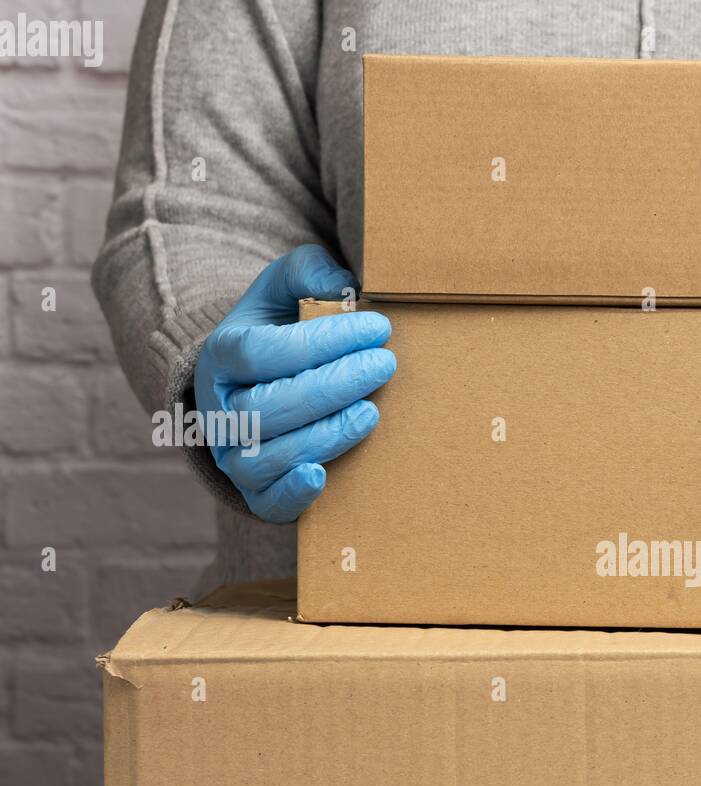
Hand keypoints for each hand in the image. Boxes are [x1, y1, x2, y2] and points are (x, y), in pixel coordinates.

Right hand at [194, 244, 395, 521]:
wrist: (257, 388)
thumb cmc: (279, 335)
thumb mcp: (283, 292)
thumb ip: (306, 272)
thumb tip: (338, 282)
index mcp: (221, 357)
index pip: (263, 352)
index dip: (321, 342)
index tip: (375, 328)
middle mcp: (220, 409)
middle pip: (271, 405)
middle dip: (335, 385)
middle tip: (385, 364)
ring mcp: (234, 455)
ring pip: (272, 454)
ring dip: (327, 433)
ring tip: (371, 410)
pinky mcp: (257, 492)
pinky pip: (268, 502)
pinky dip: (294, 493)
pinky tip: (323, 475)